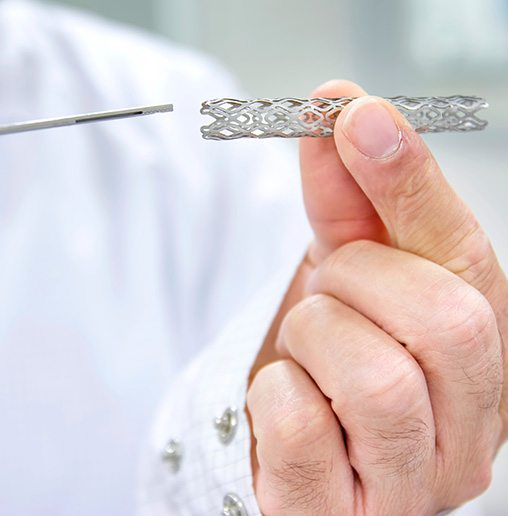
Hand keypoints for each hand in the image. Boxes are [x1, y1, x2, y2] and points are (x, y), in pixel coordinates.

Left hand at [246, 80, 507, 514]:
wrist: (290, 438)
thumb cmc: (332, 352)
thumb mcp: (347, 270)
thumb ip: (349, 197)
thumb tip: (340, 110)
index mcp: (482, 356)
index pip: (467, 260)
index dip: (410, 181)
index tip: (354, 115)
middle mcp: (469, 430)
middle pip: (444, 322)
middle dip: (356, 280)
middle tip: (329, 291)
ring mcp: (410, 485)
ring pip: (377, 380)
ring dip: (315, 338)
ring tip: (308, 349)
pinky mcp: (336, 515)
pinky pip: (302, 427)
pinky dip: (276, 393)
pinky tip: (285, 396)